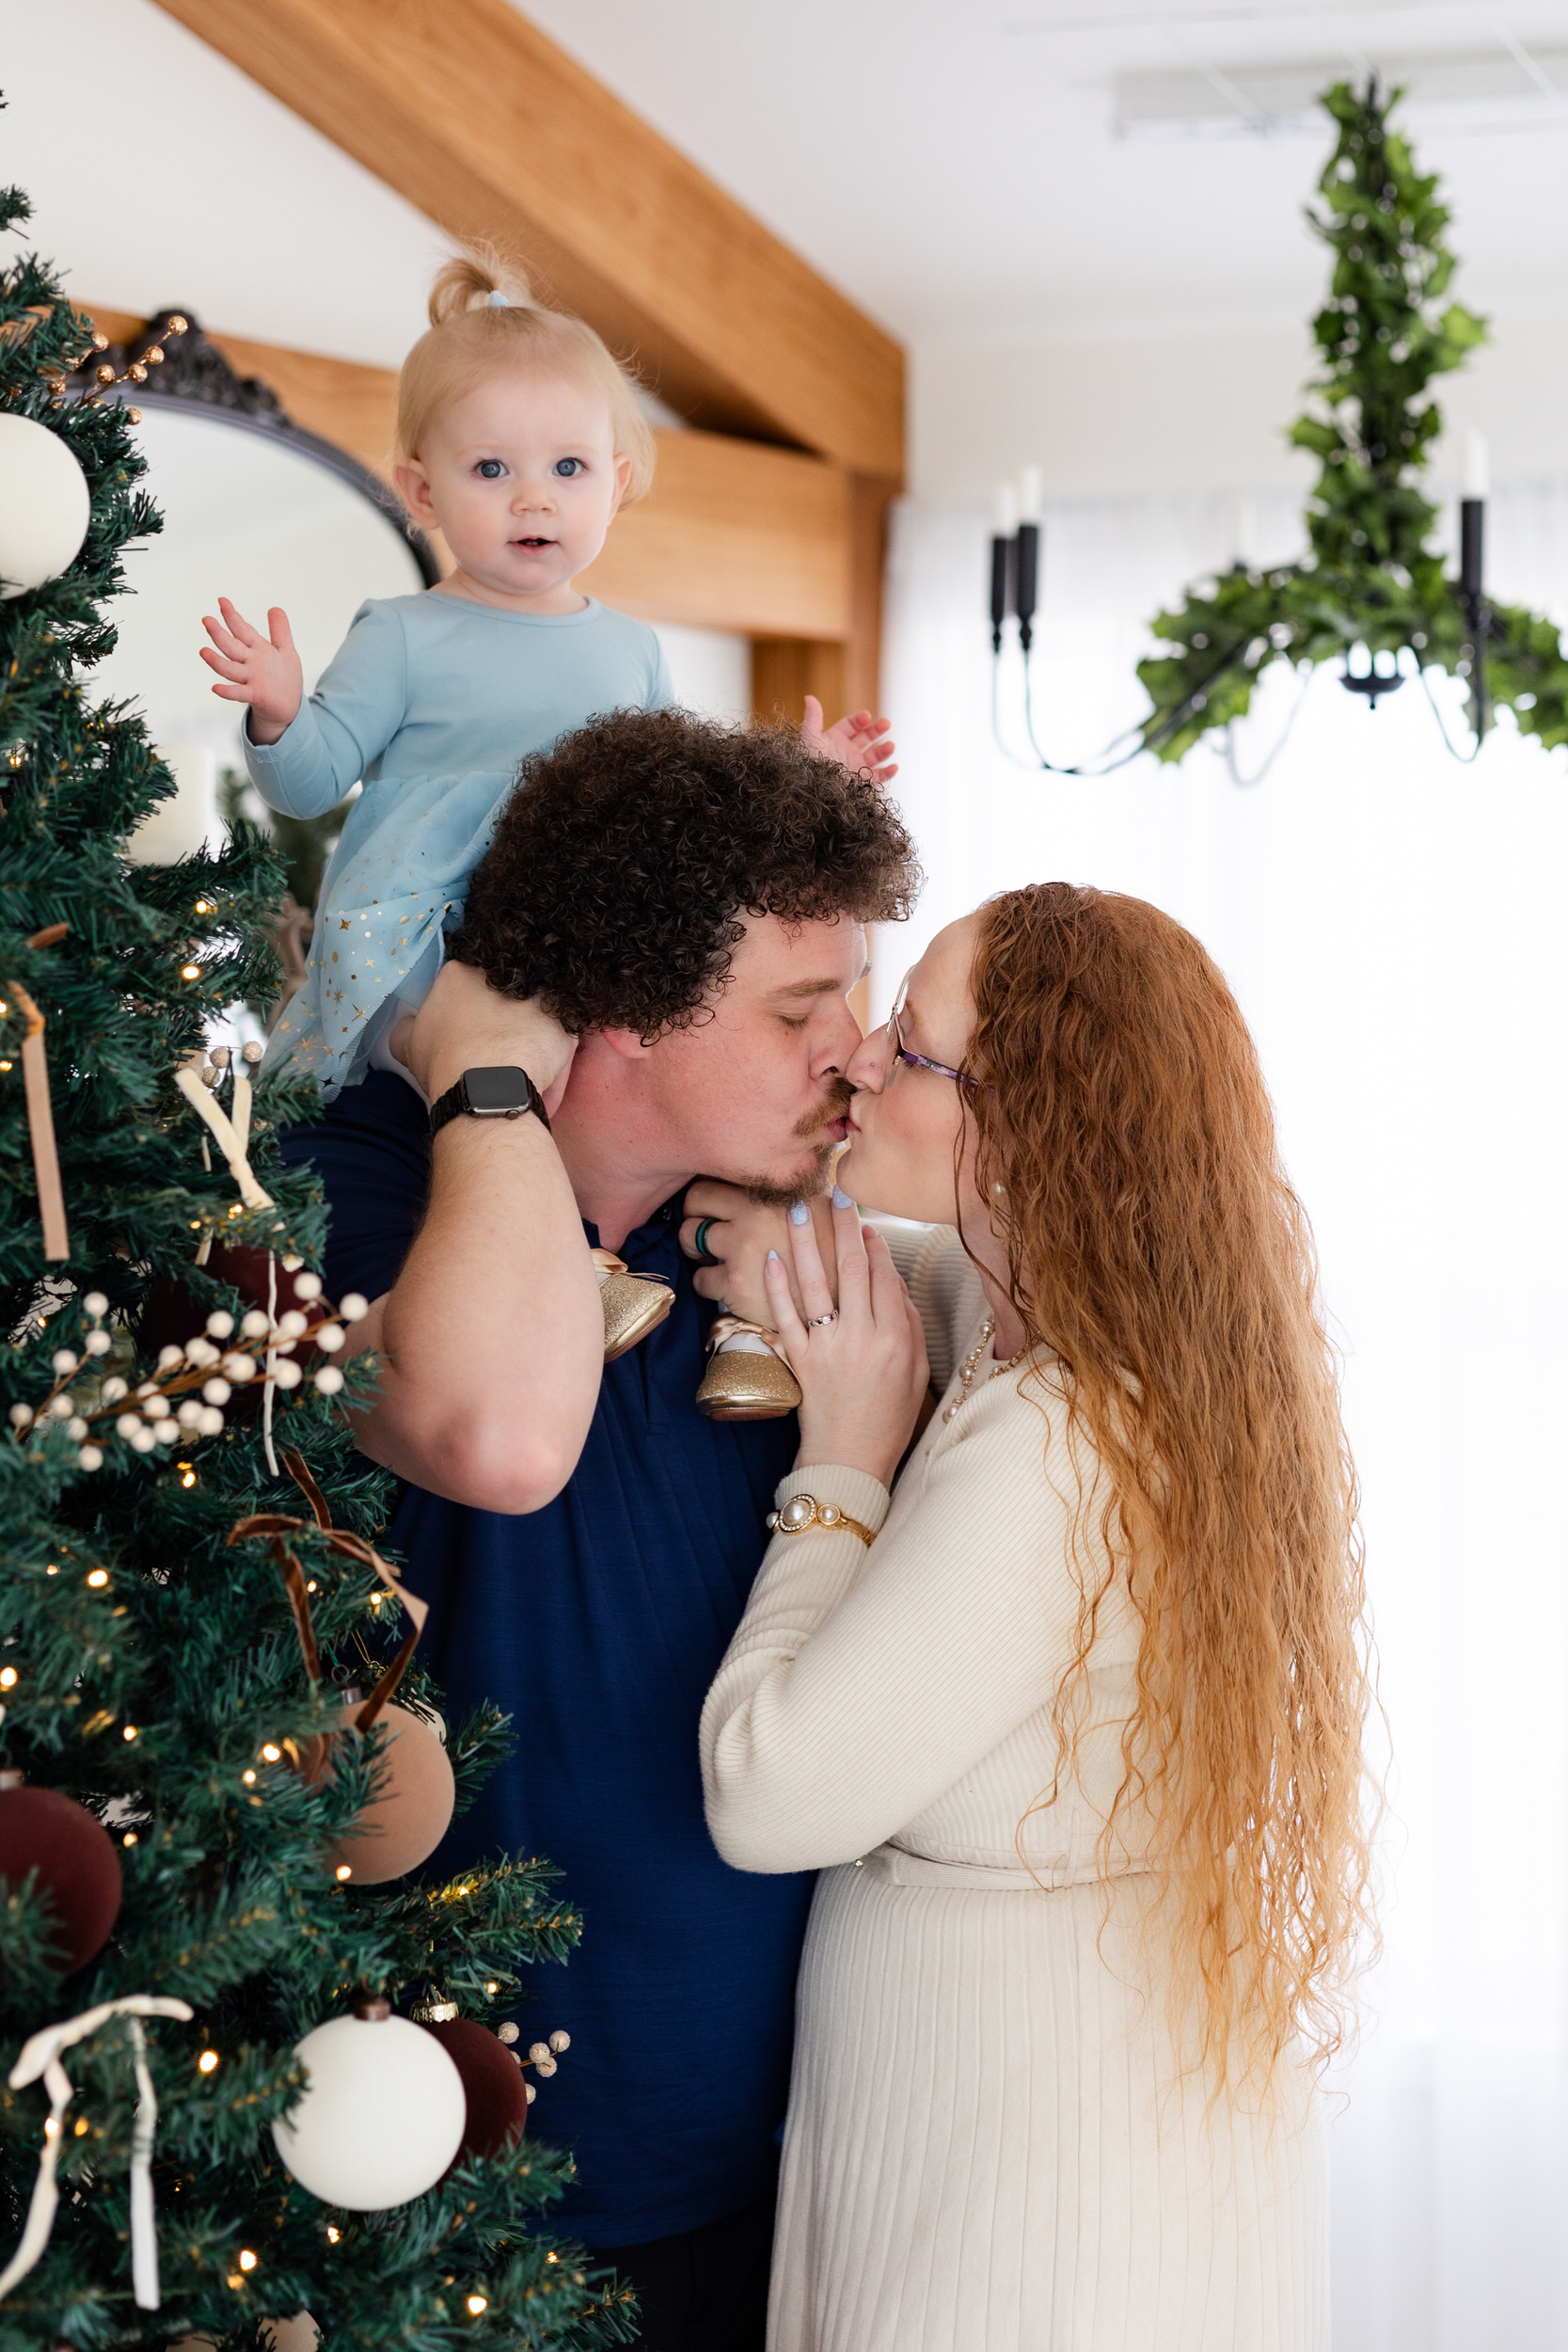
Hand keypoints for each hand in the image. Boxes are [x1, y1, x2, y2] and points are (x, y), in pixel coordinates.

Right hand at [199, 597, 303, 742]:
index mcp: (257, 649)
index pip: (242, 630)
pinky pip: (239, 693)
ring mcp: (251, 679)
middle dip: (219, 634)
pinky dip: (228, 691)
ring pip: (230, 668)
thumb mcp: (286, 650)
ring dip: (217, 661)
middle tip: (206, 620)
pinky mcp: (255, 695)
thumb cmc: (285, 679)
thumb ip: (280, 630)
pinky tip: (215, 688)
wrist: (288, 707)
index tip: (222, 600)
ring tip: (203, 651)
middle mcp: (250, 663)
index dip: (232, 616)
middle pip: (231, 647)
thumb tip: (275, 608)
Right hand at [391, 959, 578, 1111]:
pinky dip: (555, 1065)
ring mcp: (539, 997)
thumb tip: (408, 1024)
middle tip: (497, 1053)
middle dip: (505, 1018)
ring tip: (520, 1071)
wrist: (484, 1086)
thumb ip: (407, 1027)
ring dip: (532, 1038)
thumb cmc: (443, 1063)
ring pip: (538, 1016)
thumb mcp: (406, 1044)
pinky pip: (562, 1042)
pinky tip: (541, 1088)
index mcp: (461, 971)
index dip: (471, 1008)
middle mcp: (503, 975)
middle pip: (507, 994)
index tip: (472, 1032)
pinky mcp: (566, 1022)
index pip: (467, 980)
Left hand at [680, 1181, 837, 1321]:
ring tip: (711, 1255)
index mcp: (775, 1190)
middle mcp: (756, 1213)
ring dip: (695, 1247)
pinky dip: (707, 1282)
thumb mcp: (825, 1207)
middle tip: (703, 1226)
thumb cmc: (833, 1255)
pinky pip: (700, 1278)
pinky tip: (725, 1284)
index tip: (716, 1203)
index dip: (717, 1191)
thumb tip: (786, 1164)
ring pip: (690, 1236)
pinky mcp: (736, 1283)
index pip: (724, 1173)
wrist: (840, 1306)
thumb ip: (799, 1187)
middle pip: (696, 1198)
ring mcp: (743, 1248)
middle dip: (695, 1213)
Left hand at [765, 1190, 927, 1488]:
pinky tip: (771, 1257)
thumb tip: (892, 1281)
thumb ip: (908, 1323)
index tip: (867, 1222)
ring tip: (799, 1209)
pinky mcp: (799, 1359)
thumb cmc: (889, 1418)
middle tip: (836, 1193)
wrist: (850, 1459)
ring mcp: (827, 1346)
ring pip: (815, 1282)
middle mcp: (861, 1336)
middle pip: (852, 1268)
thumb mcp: (918, 1370)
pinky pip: (786, 1315)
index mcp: (895, 1338)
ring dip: (807, 1241)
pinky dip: (776, 1285)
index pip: (885, 1276)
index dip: (876, 1244)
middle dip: (845, 1226)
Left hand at [802, 694, 897, 783]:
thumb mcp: (810, 739)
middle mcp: (847, 751)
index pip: (851, 725)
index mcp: (835, 739)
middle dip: (877, 730)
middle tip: (887, 723)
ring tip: (891, 746)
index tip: (867, 717)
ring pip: (875, 756)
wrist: (811, 792)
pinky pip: (878, 777)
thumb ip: (812, 718)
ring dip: (884, 750)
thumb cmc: (808, 765)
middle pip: (866, 737)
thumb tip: (809, 697)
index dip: (859, 720)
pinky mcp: (861, 782)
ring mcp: (855, 766)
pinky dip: (887, 773)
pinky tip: (894, 767)